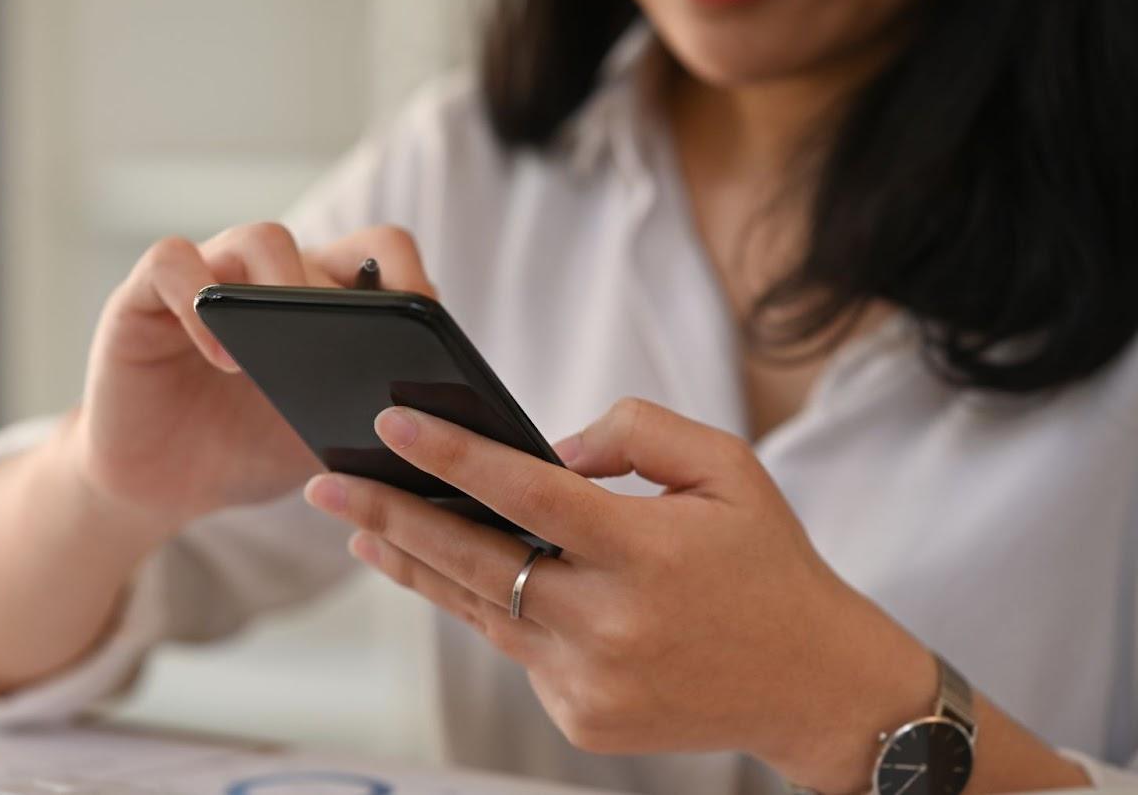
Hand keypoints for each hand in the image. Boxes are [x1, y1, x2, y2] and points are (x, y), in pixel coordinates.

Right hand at [67, 222, 437, 531]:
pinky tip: (224, 355)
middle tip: (361, 341)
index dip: (410, 280)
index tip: (429, 333)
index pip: (379, 255)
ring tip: (290, 343)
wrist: (161, 485)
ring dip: (284, 283)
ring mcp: (208, 279)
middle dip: (350, 288)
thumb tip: (439, 417)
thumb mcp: (323, 438)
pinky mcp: (145, 296)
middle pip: (326, 241)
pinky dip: (201, 298)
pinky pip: (174, 263)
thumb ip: (371, 414)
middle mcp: (268, 276)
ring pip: (259, 236)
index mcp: (321, 301)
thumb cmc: (248, 450)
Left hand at [304, 397, 935, 792]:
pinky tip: (456, 574)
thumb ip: (637, 434)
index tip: (389, 423)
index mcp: (643, 551)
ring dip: (413, 565)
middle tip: (327, 483)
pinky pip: (516, 649)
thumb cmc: (767, 564)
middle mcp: (607, 622)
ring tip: (359, 526)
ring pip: (476, 608)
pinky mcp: (577, 718)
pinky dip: (491, 608)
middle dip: (388, 515)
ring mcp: (587, 680)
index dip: (451, 455)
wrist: (813, 686)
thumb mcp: (728, 469)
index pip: (524, 493)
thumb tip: (549, 450)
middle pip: (471, 559)